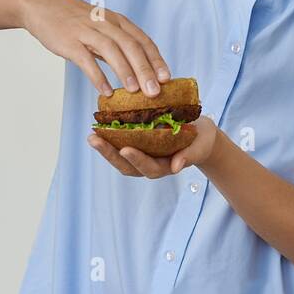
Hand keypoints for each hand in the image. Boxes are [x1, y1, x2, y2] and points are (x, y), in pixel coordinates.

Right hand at [22, 0, 169, 96]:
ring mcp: (87, 31)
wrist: (42, 5)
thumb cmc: (74, 20)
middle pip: (131, 46)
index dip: (156, 60)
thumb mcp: (102, 27)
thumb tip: (136, 70)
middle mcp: (106, 24)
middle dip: (145, 70)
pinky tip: (106, 91)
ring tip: (135, 92)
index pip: (143, 41)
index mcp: (117, 21)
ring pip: (112, 50)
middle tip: (155, 92)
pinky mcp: (69, 41)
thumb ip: (117, 46)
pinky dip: (97, 76)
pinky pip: (86, 59)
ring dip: (125, 72)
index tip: (167, 78)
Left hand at [87, 116, 219, 177]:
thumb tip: (176, 167)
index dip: (137, 160)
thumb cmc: (201, 140)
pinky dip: (110, 138)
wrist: (200, 134)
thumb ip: (189, 155)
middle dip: (110, 154)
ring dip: (105, 148)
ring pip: (120, 158)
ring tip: (92, 136)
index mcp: (166, 166)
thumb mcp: (200, 146)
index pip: (149, 167)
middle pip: (127, 165)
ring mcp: (143, 155)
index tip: (125, 149)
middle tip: (94, 140)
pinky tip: (101, 126)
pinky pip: (122, 144)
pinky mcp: (139, 145)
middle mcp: (151, 164)